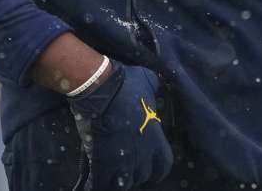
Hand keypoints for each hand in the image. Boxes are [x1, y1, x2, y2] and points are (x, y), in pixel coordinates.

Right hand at [67, 61, 172, 189]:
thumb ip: (155, 89)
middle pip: (144, 176)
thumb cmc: (127, 84)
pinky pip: (103, 183)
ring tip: (114, 172)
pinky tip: (97, 179)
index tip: (152, 168)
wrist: (101, 88)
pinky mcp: (103, 161)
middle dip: (138, 172)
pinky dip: (100, 183)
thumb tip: (158, 87)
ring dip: (121, 178)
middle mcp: (143, 153)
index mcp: (156, 138)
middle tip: (129, 165)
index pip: (164, 165)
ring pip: (126, 182)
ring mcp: (122, 159)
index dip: (158, 169)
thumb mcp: (150, 81)